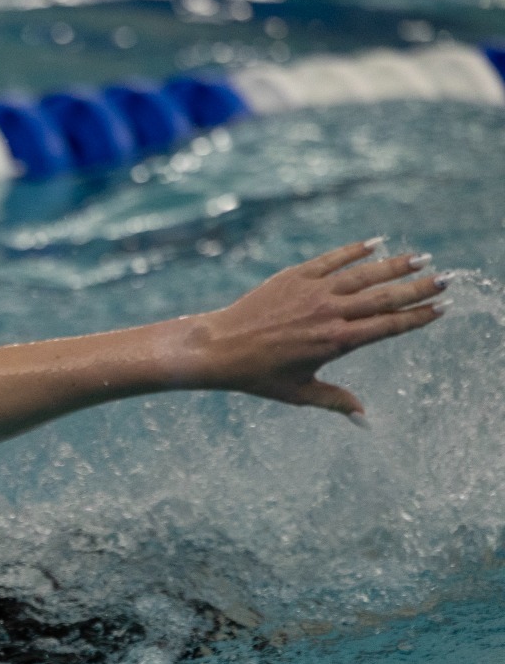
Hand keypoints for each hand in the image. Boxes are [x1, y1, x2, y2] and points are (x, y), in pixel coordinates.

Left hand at [185, 239, 445, 417]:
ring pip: (363, 273)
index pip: (389, 326)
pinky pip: (331, 259)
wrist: (218, 347)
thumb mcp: (299, 393)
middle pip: (385, 297)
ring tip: (421, 257)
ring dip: (395, 264)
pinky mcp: (294, 276)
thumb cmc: (258, 375)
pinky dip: (354, 250)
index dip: (418, 316)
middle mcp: (330, 313)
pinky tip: (376, 243)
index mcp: (337, 341)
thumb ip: (336, 401)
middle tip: (446, 279)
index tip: (442, 308)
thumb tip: (366, 420)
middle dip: (419, 287)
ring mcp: (312, 291)